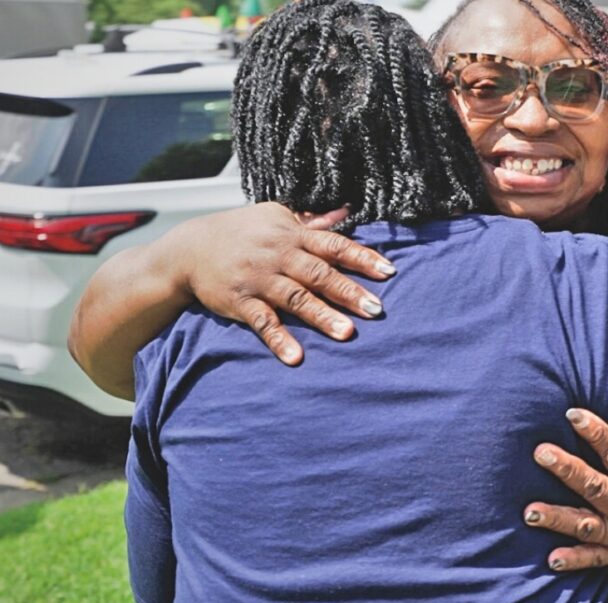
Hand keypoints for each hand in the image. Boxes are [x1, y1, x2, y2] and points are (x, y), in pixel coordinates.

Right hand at [168, 202, 396, 364]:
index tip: (389, 271)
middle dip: (349, 291)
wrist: (188, 249)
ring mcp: (259, 280)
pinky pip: (262, 322)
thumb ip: (312, 221)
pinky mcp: (240, 302)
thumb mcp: (275, 217)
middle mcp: (278, 256)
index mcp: (292, 235)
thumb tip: (347, 211)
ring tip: (347, 334)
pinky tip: (296, 357)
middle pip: (319, 273)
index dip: (362, 258)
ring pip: (295, 298)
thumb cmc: (241, 232)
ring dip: (321, 316)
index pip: (334, 245)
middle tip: (377, 309)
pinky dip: (279, 339)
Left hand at [523, 396, 607, 593]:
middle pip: (594, 487)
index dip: (595, 432)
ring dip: (557, 519)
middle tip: (540, 453)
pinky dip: (575, 560)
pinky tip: (551, 559)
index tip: (573, 413)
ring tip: (529, 513)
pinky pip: (596, 560)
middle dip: (566, 470)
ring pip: (586, 526)